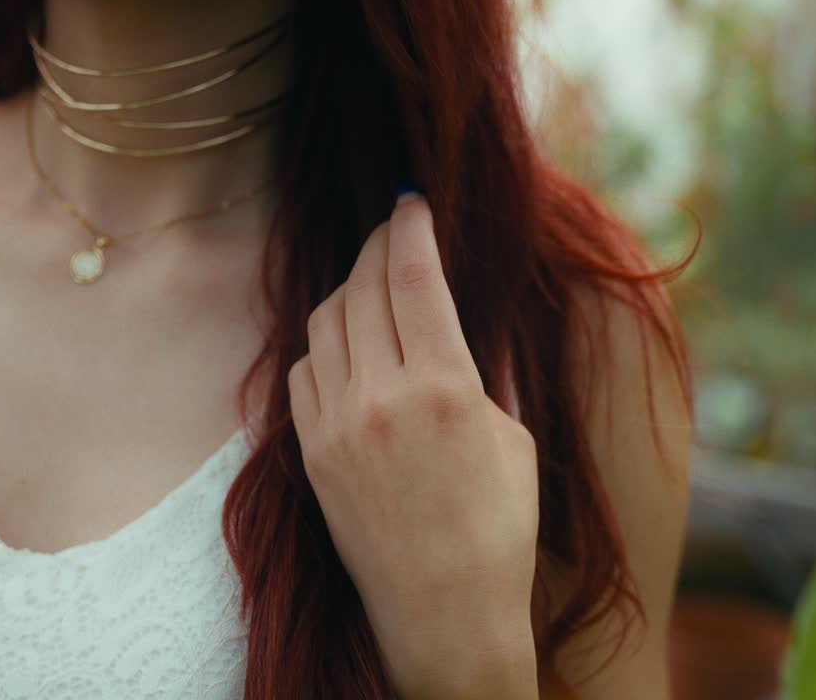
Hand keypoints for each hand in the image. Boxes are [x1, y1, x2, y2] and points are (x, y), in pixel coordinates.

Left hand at [288, 193, 539, 697]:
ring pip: (324, 322)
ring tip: (372, 283)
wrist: (442, 614)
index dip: (410, 226)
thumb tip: (469, 305)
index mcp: (443, 387)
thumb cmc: (498, 529)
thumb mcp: (512, 437)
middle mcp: (379, 398)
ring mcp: (334, 426)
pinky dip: (322, 343)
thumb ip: (486, 364)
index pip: (413, 274)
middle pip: (363, 287)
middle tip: (393, 230)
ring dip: (348, 289)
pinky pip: (302, 371)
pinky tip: (346, 343)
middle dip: (377, 246)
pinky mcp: (309, 453)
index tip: (412, 202)